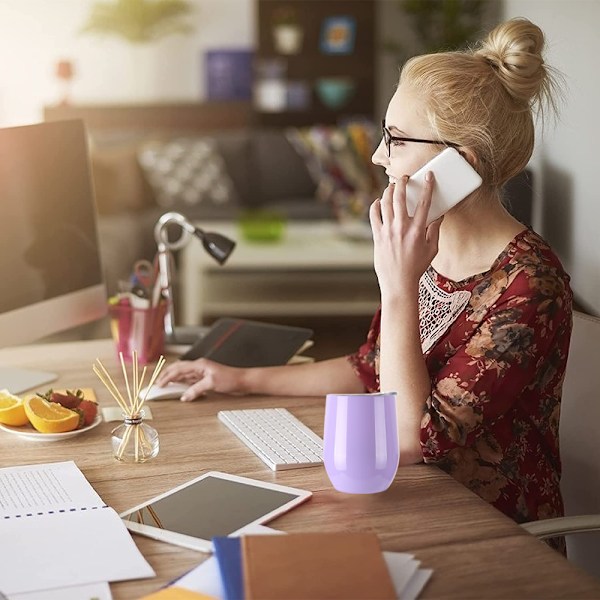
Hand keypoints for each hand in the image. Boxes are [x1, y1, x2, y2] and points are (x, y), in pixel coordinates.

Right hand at [155, 358, 246, 400]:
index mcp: (199, 364)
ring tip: (164, 386)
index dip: (167, 377)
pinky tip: (178, 389)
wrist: (242, 381)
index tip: (158, 385)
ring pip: (183, 375)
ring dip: (173, 380)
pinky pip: (189, 381)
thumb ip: (196, 390)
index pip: (178, 369)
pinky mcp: (204, 379)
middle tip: (157, 384)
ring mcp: (201, 373)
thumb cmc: (230, 378)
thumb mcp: (212, 384)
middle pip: (178, 369)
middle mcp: (199, 367)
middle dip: (166, 375)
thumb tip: (184, 396)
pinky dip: (182, 384)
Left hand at [369, 172, 441, 298]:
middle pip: (400, 197)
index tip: (429, 176)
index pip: (424, 203)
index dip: (428, 186)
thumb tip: (438, 216)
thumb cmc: (416, 267)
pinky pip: (373, 215)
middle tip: (404, 178)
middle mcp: (401, 228)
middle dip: (402, 183)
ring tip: (392, 187)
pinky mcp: (377, 236)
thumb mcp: (432, 249)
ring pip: (385, 203)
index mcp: (417, 230)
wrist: (398, 282)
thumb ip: (435, 231)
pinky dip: (375, 206)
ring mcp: (387, 231)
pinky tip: (378, 202)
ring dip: (388, 191)